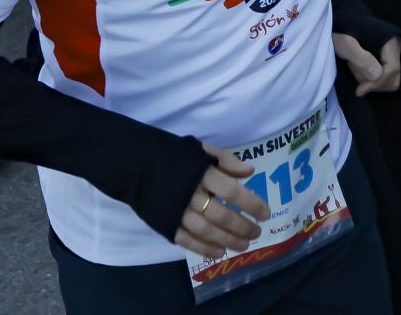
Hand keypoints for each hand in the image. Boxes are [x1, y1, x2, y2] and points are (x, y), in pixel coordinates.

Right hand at [173, 144, 269, 259]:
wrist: (134, 166)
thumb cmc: (173, 156)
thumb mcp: (200, 150)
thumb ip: (225, 159)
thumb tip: (250, 171)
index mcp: (202, 174)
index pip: (232, 191)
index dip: (251, 204)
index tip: (266, 213)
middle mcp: (190, 195)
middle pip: (221, 216)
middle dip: (243, 226)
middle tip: (257, 232)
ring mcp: (177, 212)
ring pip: (206, 232)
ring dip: (228, 240)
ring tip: (244, 245)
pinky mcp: (165, 224)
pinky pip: (187, 241)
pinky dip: (204, 248)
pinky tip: (219, 251)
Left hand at [333, 32, 400, 96]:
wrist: (341, 20)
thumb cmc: (342, 30)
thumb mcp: (346, 43)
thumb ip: (361, 58)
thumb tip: (377, 75)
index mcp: (391, 42)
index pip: (392, 69)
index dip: (377, 83)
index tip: (359, 90)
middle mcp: (395, 48)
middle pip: (394, 77)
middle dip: (374, 82)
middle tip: (354, 71)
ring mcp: (391, 55)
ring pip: (389, 80)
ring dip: (371, 81)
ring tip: (354, 67)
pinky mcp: (384, 59)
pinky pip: (383, 77)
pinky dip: (371, 79)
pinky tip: (357, 69)